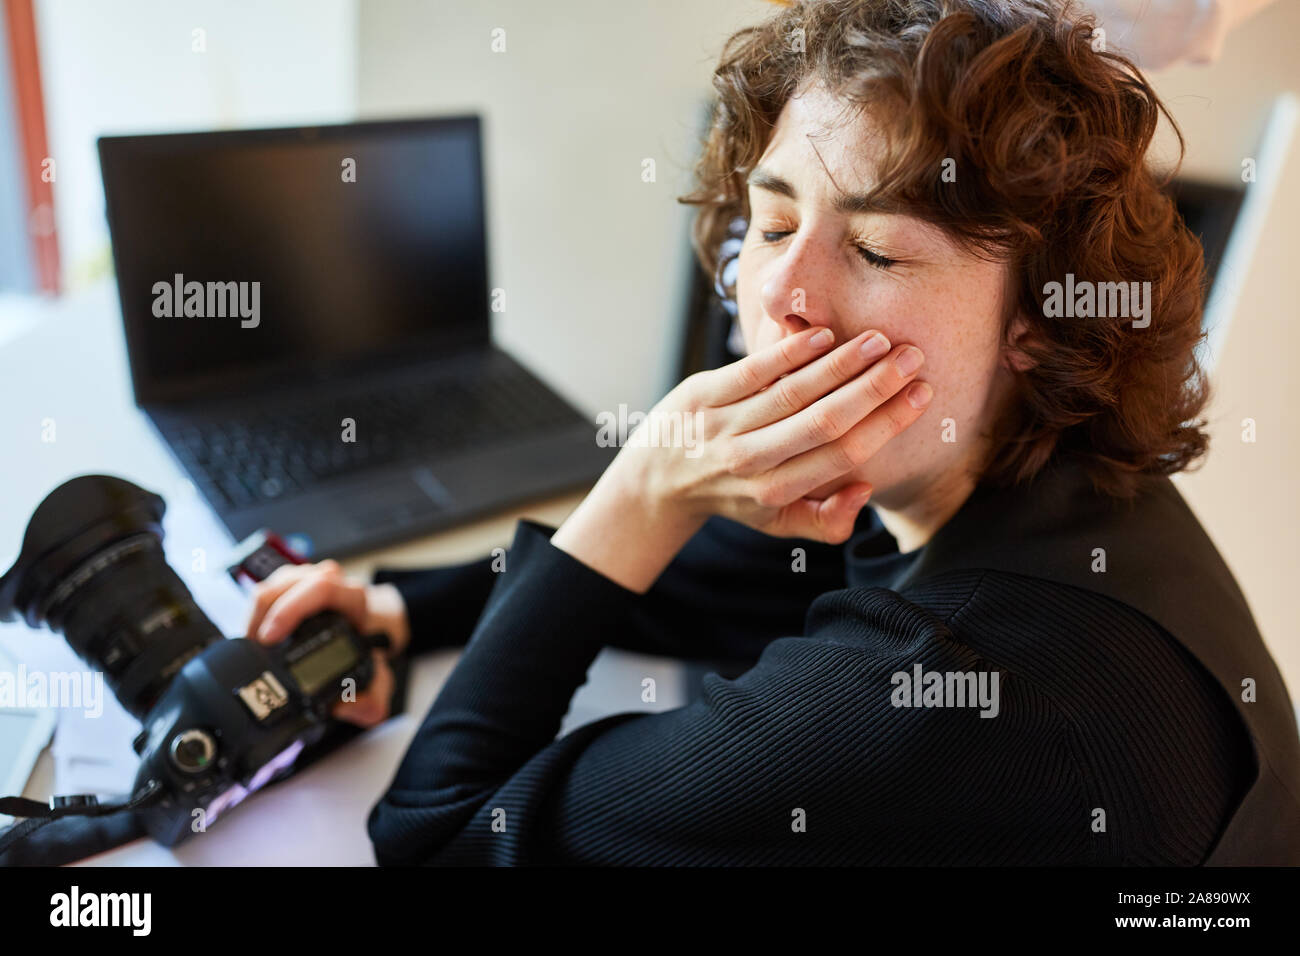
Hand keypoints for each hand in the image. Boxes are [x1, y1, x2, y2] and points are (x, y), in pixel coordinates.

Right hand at [243, 560, 410, 727]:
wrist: (363, 633)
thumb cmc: (364, 650)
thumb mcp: (376, 677)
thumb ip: (372, 699)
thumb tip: (349, 706)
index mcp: (352, 599)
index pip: (322, 588)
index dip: (291, 609)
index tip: (269, 638)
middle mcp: (329, 583)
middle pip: (288, 583)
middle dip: (263, 615)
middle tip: (253, 649)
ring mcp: (305, 581)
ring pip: (272, 586)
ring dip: (254, 617)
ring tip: (251, 647)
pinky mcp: (287, 586)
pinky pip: (264, 593)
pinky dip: (253, 617)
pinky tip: (253, 640)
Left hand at [623, 325, 926, 537]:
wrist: (657, 480)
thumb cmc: (732, 496)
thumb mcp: (777, 522)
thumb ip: (825, 520)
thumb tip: (865, 490)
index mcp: (776, 493)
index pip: (843, 454)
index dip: (887, 424)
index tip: (922, 394)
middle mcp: (751, 462)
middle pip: (824, 421)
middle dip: (875, 388)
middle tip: (911, 358)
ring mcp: (723, 427)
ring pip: (792, 392)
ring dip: (840, 364)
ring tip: (879, 341)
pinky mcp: (700, 396)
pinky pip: (752, 371)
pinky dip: (789, 352)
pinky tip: (823, 335)